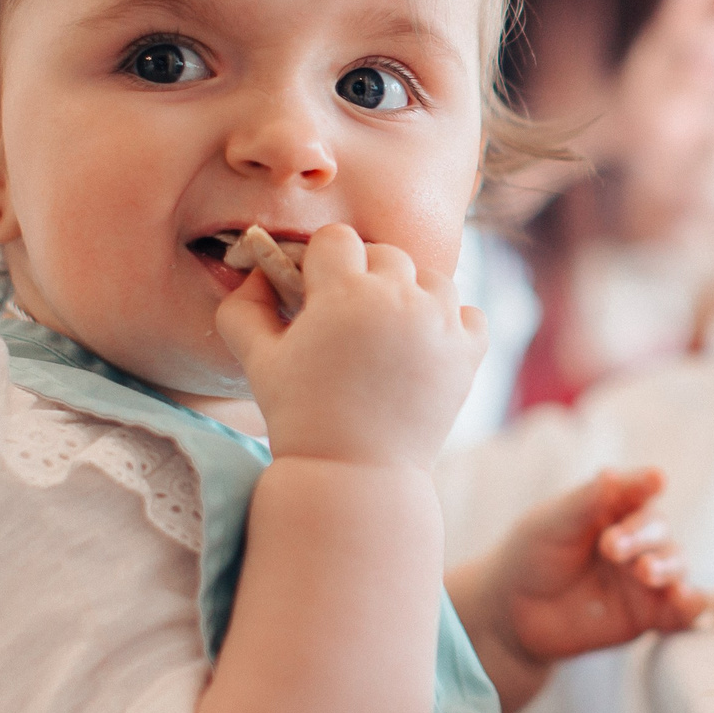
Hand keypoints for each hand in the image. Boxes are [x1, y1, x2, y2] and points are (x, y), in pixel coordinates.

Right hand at [215, 224, 485, 467]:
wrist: (354, 474)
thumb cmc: (299, 416)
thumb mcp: (257, 360)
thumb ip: (244, 306)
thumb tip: (259, 272)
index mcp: (344, 292)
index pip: (336, 239)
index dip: (321, 263)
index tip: (316, 294)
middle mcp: (399, 298)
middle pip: (385, 254)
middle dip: (365, 277)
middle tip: (350, 321)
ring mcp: (440, 323)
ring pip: (431, 279)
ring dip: (411, 296)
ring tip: (387, 334)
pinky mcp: (469, 352)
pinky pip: (469, 312)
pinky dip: (451, 324)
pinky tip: (423, 347)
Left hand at [457, 469, 705, 712]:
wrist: (515, 613)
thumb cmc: (533, 555)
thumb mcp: (552, 524)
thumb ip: (585, 503)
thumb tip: (611, 474)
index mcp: (615, 506)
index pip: (637, 490)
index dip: (646, 484)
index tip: (655, 479)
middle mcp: (637, 538)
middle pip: (657, 528)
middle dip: (641, 535)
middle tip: (611, 547)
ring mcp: (646, 576)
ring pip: (676, 563)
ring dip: (667, 566)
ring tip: (645, 572)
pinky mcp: (650, 613)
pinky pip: (681, 609)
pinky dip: (691, 603)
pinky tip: (686, 599)